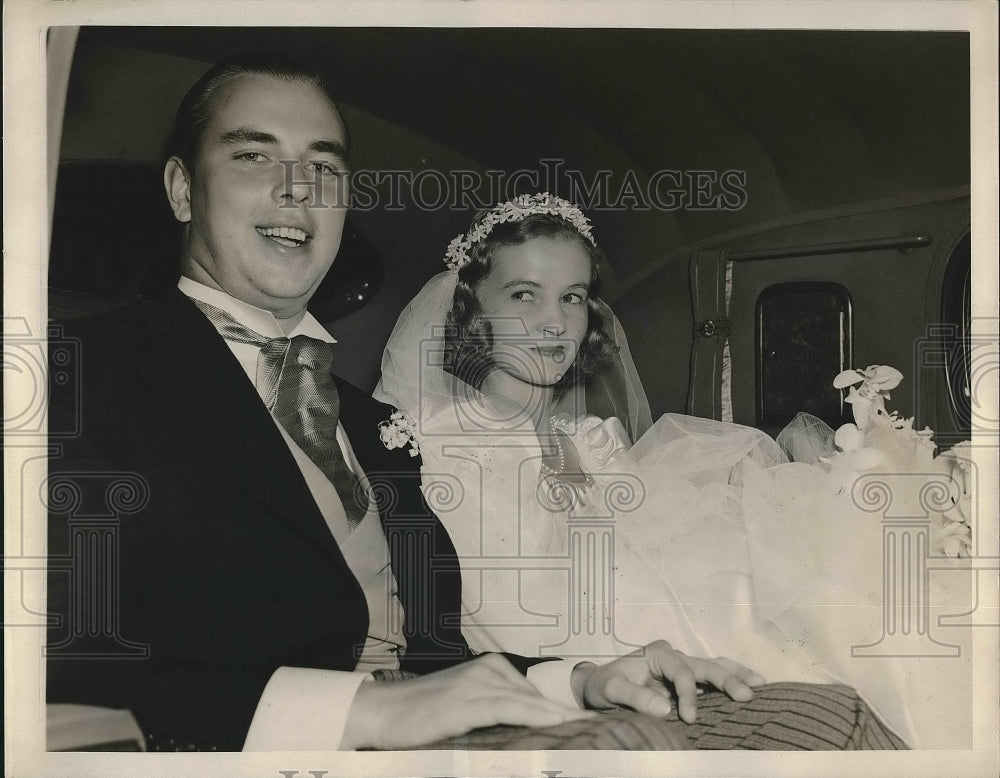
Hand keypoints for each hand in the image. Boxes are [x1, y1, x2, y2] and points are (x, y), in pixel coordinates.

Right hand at [341, 653, 593, 749]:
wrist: (381, 712)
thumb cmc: (421, 715)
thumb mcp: (464, 711)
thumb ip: (493, 715)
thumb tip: (525, 734)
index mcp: (490, 670)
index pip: (534, 695)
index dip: (561, 713)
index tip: (591, 726)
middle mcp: (488, 670)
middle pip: (536, 698)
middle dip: (566, 717)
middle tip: (598, 731)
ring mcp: (477, 683)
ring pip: (528, 702)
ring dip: (559, 719)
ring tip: (588, 732)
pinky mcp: (467, 701)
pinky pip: (509, 708)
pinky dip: (535, 716)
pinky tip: (557, 725)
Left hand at [570, 640, 765, 723]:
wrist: (598, 685)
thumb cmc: (603, 685)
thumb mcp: (610, 689)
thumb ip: (635, 696)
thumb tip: (666, 708)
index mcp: (657, 653)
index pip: (681, 672)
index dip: (688, 695)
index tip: (689, 719)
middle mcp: (673, 656)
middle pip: (705, 665)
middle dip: (727, 679)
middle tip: (746, 696)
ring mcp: (682, 667)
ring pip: (714, 666)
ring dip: (737, 674)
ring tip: (761, 684)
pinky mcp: (686, 680)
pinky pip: (712, 678)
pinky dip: (731, 679)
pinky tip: (750, 685)